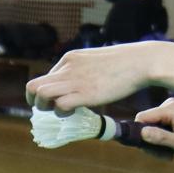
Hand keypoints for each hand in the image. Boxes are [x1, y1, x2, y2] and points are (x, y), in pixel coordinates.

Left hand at [25, 43, 157, 111]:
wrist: (140, 62)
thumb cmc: (124, 63)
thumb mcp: (96, 61)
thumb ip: (83, 71)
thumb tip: (79, 85)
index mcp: (69, 59)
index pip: (44, 78)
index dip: (45, 94)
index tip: (53, 103)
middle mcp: (67, 69)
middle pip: (33, 86)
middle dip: (37, 103)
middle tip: (50, 111)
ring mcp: (75, 81)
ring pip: (40, 95)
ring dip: (46, 108)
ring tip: (62, 113)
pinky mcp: (85, 94)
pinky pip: (60, 106)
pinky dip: (62, 113)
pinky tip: (75, 113)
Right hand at [134, 97, 173, 158]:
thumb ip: (160, 138)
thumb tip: (141, 133)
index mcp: (170, 109)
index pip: (141, 118)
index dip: (139, 134)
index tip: (148, 149)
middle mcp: (169, 104)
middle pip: (146, 123)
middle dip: (151, 141)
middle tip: (164, 156)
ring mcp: (172, 108)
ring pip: (152, 126)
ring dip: (158, 142)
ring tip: (170, 154)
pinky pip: (160, 126)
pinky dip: (164, 138)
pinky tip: (173, 147)